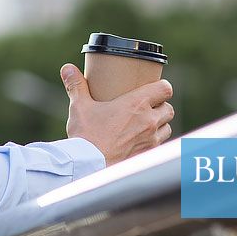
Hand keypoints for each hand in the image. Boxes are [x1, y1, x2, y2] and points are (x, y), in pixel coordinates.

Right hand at [60, 64, 174, 166]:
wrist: (90, 166)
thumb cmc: (87, 136)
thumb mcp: (79, 106)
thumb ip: (76, 85)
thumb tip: (67, 68)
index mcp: (137, 104)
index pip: (165, 89)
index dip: (163, 87)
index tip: (154, 88)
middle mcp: (149, 121)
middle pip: (168, 109)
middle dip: (161, 107)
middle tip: (148, 107)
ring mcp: (151, 140)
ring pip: (166, 128)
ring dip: (160, 125)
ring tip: (146, 124)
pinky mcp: (147, 155)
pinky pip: (159, 145)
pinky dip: (154, 142)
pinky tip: (141, 142)